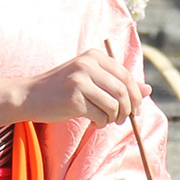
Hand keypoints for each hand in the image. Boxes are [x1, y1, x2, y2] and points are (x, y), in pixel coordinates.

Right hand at [24, 49, 151, 127]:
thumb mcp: (91, 80)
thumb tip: (148, 90)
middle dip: (127, 110)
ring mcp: (80, 80)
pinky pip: (100, 115)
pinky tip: (93, 123)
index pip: (127, 76)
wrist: (31, 96)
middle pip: (123, 91)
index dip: (135, 96)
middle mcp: (88, 65)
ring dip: (113, 119)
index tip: (134, 110)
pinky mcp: (74, 98)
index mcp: (94, 56)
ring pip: (114, 105)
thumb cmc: (63, 89)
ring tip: (104, 121)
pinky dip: (101, 123)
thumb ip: (118, 83)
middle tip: (121, 120)